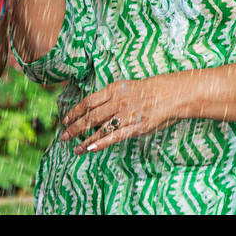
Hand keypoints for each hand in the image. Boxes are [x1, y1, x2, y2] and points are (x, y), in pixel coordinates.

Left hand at [59, 74, 185, 154]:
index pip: (89, 101)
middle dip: (75, 127)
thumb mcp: (127, 87)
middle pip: (91, 116)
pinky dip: (101, 143)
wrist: (171, 94)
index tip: (65, 119)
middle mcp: (118, 102)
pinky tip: (90, 149)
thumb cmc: (149, 89)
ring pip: (100, 129)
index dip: (75, 111)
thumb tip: (93, 108)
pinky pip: (115, 137)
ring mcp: (127, 115)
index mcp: (114, 89)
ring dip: (85, 139)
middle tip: (64, 136)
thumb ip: (111, 97)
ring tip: (75, 148)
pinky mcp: (136, 128)